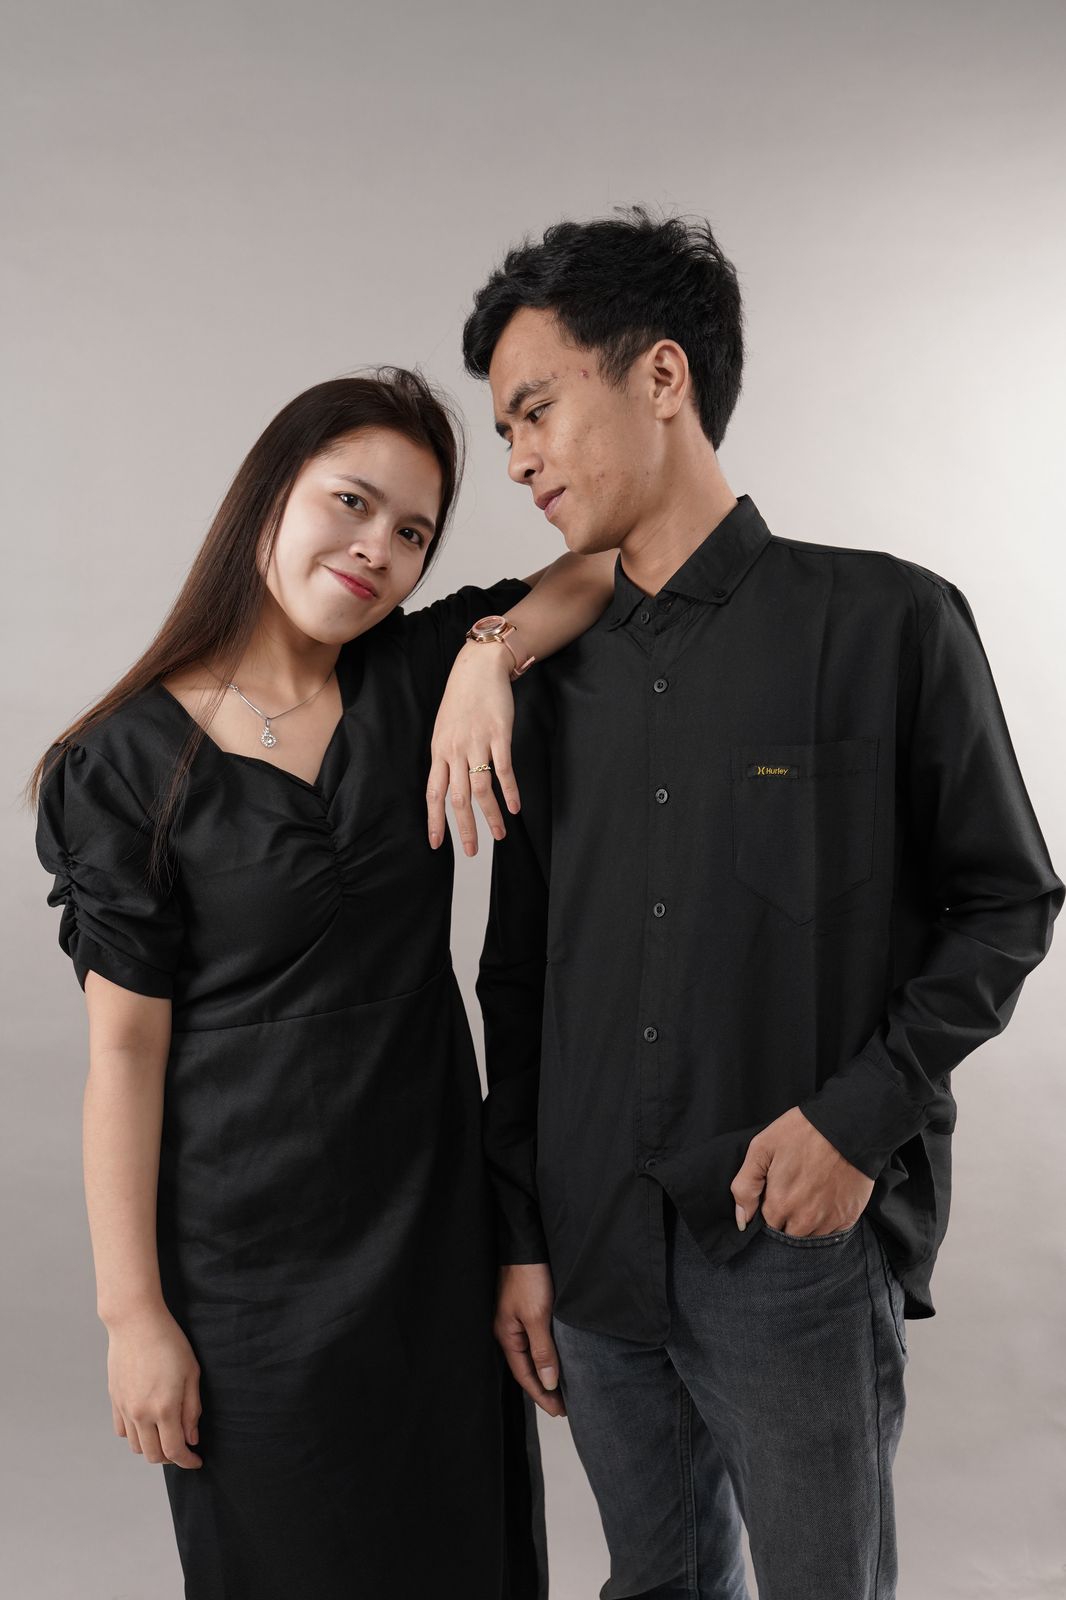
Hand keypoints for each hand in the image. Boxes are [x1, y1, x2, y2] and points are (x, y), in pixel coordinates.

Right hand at [105, 1303, 202, 1468]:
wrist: (136, 1322)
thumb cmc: (170, 1342)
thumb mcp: (192, 1373)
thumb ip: (192, 1409)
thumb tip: (192, 1438)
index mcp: (164, 1408)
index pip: (175, 1451)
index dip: (188, 1461)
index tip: (197, 1461)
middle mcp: (141, 1414)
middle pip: (154, 1455)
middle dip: (171, 1458)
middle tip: (184, 1448)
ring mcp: (125, 1408)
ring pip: (136, 1447)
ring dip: (152, 1448)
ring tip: (166, 1435)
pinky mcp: (115, 1400)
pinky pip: (122, 1431)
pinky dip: (135, 1436)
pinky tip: (147, 1424)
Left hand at [427, 642, 520, 857]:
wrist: (478, 667)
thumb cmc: (462, 698)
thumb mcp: (445, 728)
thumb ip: (446, 756)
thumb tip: (447, 783)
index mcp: (439, 751)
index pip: (434, 793)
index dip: (435, 821)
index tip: (436, 844)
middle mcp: (455, 750)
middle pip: (457, 798)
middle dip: (464, 828)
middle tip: (470, 852)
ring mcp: (477, 742)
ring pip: (481, 788)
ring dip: (491, 816)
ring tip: (500, 835)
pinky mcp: (499, 734)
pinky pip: (503, 769)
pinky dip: (509, 791)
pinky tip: (515, 807)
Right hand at [494, 1263, 565, 1418]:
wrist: (528, 1243)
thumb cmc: (529, 1276)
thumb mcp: (537, 1315)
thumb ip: (542, 1350)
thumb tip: (547, 1383)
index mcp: (507, 1334)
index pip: (525, 1375)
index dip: (542, 1395)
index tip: (560, 1412)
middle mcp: (509, 1329)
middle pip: (527, 1366)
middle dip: (544, 1388)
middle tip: (565, 1406)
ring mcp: (517, 1318)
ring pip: (533, 1353)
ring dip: (547, 1371)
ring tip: (564, 1387)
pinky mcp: (527, 1307)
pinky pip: (537, 1338)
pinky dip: (547, 1352)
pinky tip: (559, 1356)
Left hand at [731, 1106, 874, 1236]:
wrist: (848, 1126)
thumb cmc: (803, 1132)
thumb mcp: (762, 1148)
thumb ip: (746, 1187)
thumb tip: (742, 1221)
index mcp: (779, 1205)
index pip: (767, 1224)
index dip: (770, 1209)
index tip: (777, 1192)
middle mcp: (803, 1220)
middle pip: (788, 1234)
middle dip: (786, 1220)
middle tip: (794, 1191)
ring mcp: (827, 1221)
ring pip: (809, 1237)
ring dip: (806, 1223)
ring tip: (810, 1195)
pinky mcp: (847, 1218)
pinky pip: (831, 1234)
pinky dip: (827, 1222)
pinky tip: (826, 1200)